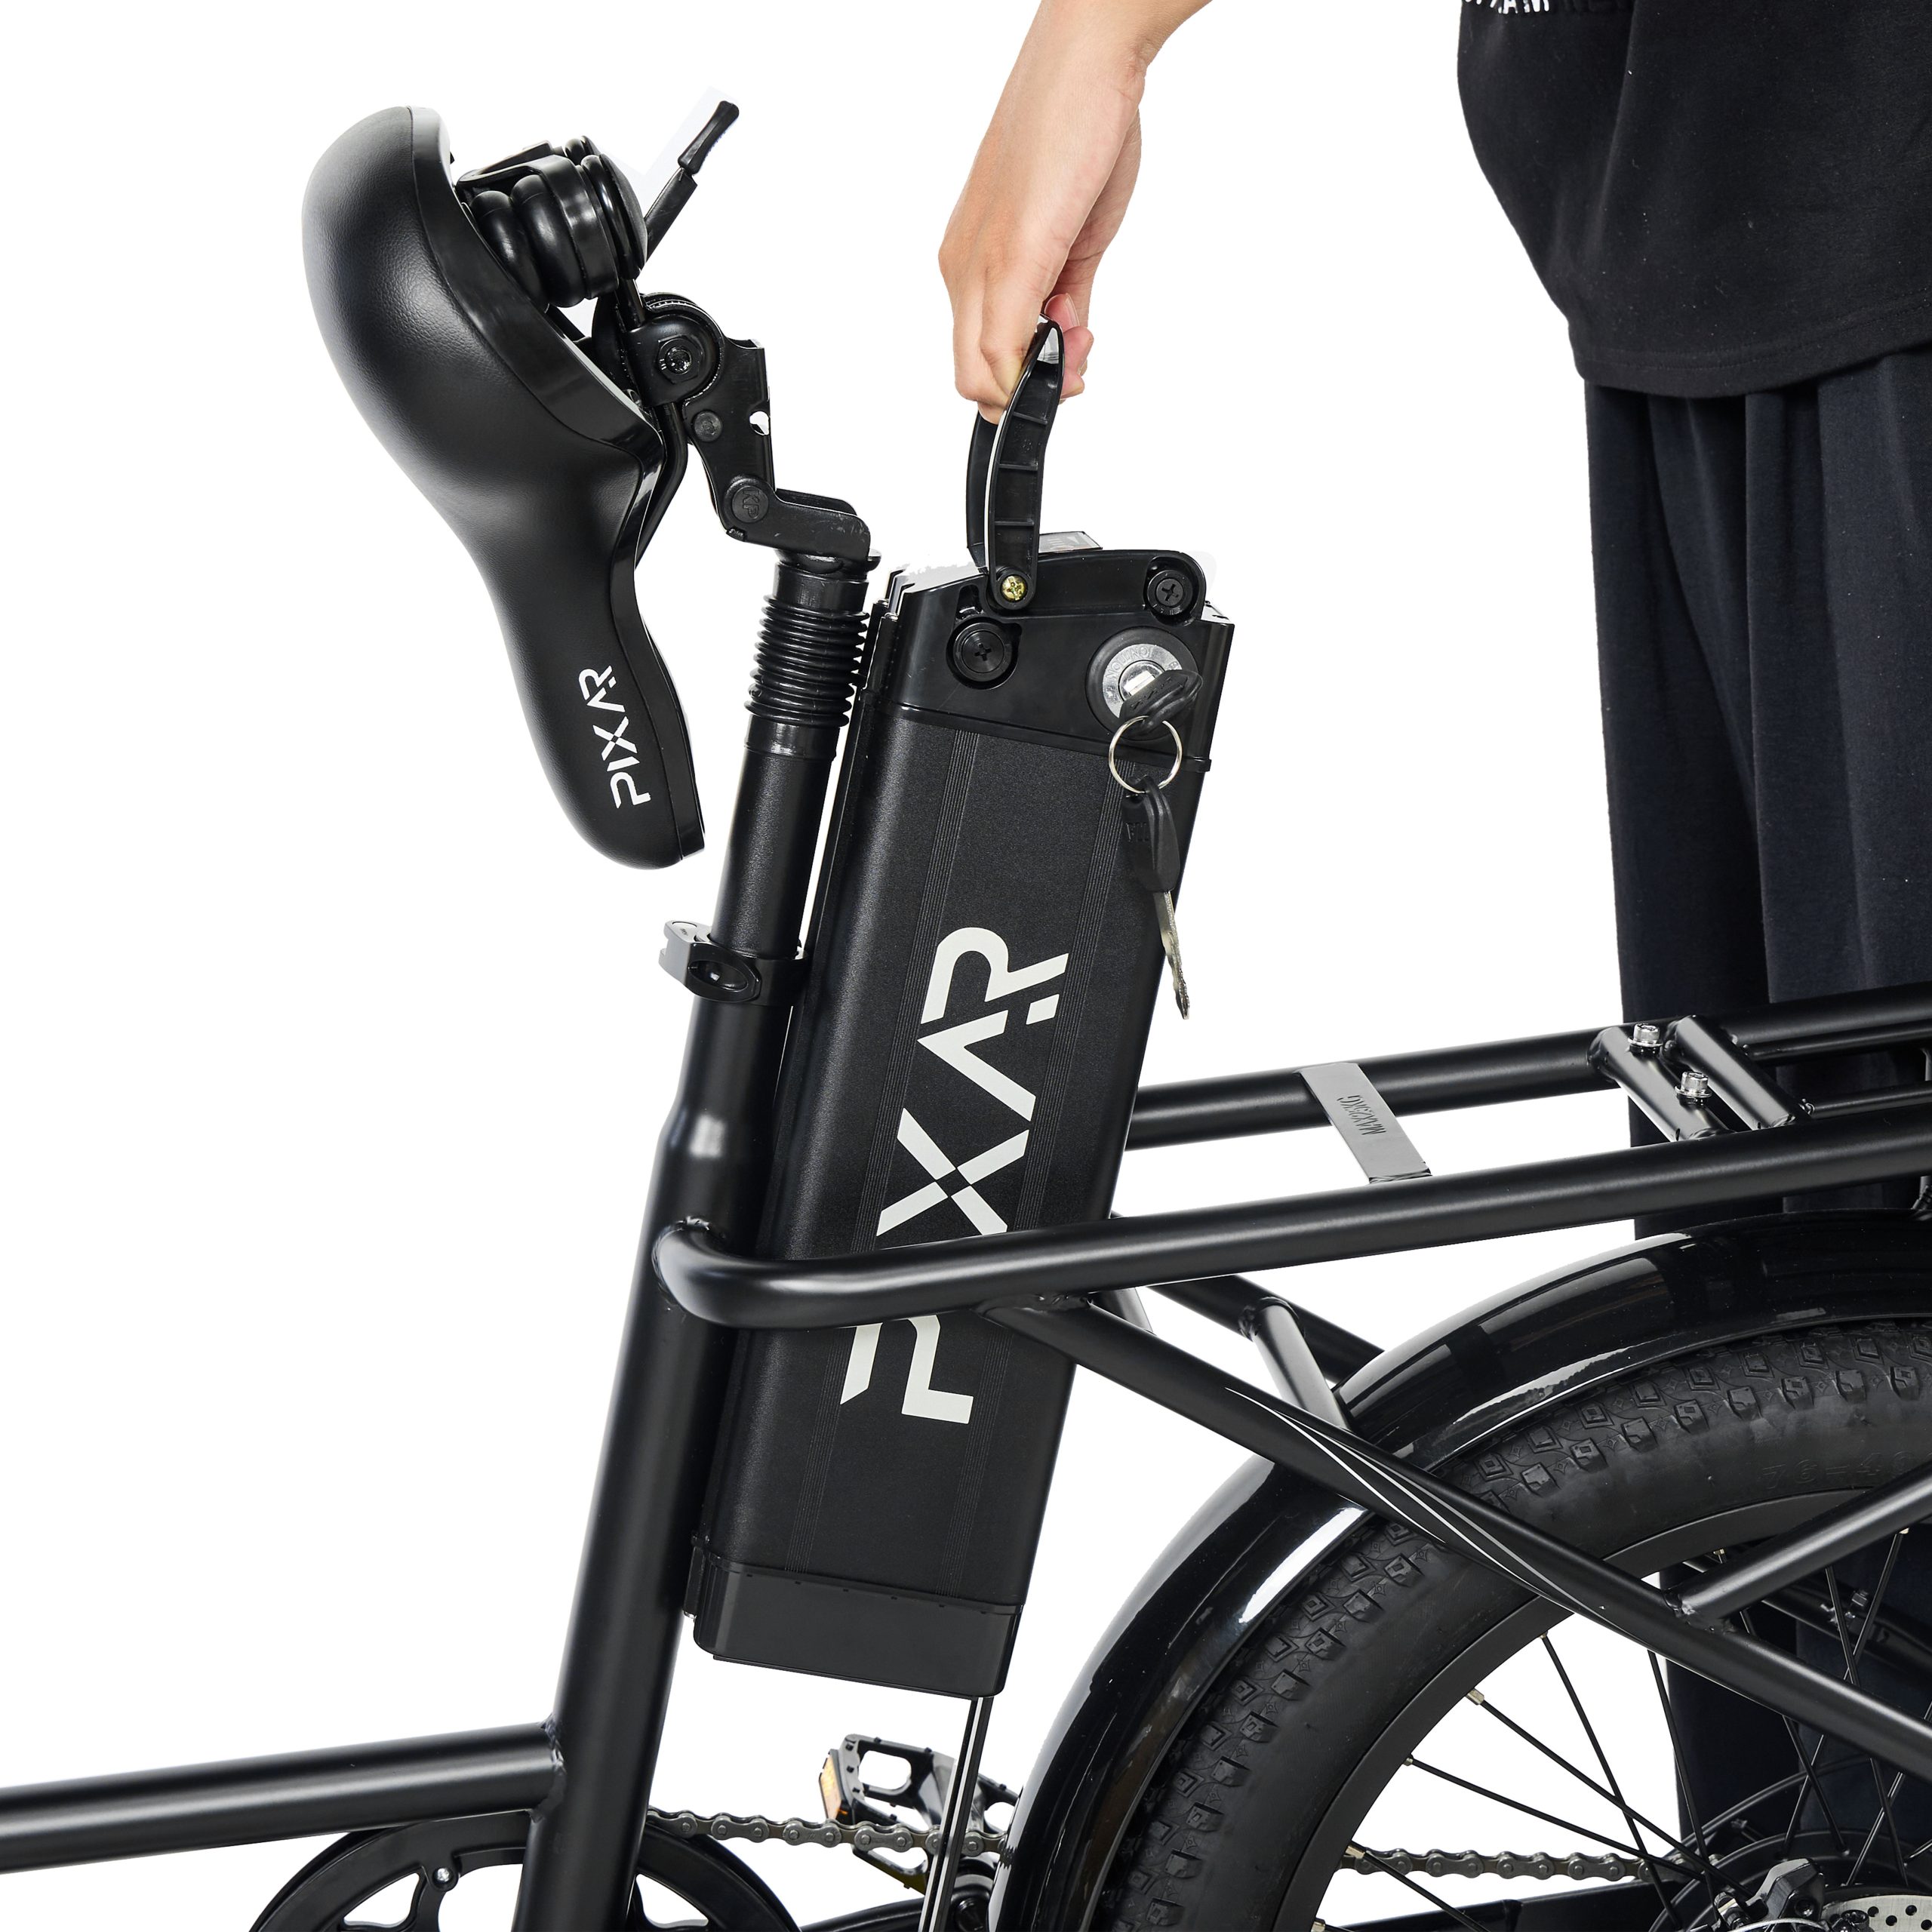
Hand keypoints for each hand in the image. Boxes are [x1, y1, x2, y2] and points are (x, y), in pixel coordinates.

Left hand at [940, 0, 1209, 417]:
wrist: (1087, 60)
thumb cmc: (1077, 131)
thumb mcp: (1073, 236)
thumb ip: (1064, 296)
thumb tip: (1064, 339)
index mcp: (975, 264)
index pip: (975, 360)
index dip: (1018, 385)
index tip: (1065, 362)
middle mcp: (967, 268)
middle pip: (973, 377)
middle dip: (1028, 392)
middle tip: (1076, 358)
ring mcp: (982, 264)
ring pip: (983, 371)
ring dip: (1041, 378)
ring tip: (1081, 330)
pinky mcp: (1013, 254)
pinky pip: (1002, 342)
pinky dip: (1035, 365)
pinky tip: (1073, 333)